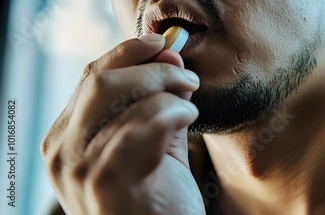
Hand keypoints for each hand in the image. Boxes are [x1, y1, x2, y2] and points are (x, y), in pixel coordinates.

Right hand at [40, 34, 204, 214]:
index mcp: (67, 139)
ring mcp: (80, 169)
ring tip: (189, 103)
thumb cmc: (157, 199)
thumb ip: (159, 104)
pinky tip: (189, 117)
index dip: (126, 53)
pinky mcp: (107, 182)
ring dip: (168, 92)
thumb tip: (169, 59)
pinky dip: (174, 112)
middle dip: (151, 69)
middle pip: (102, 82)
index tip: (159, 43)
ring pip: (128, 101)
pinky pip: (146, 126)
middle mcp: (64, 152)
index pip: (90, 79)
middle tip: (185, 73)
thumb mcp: (156, 145)